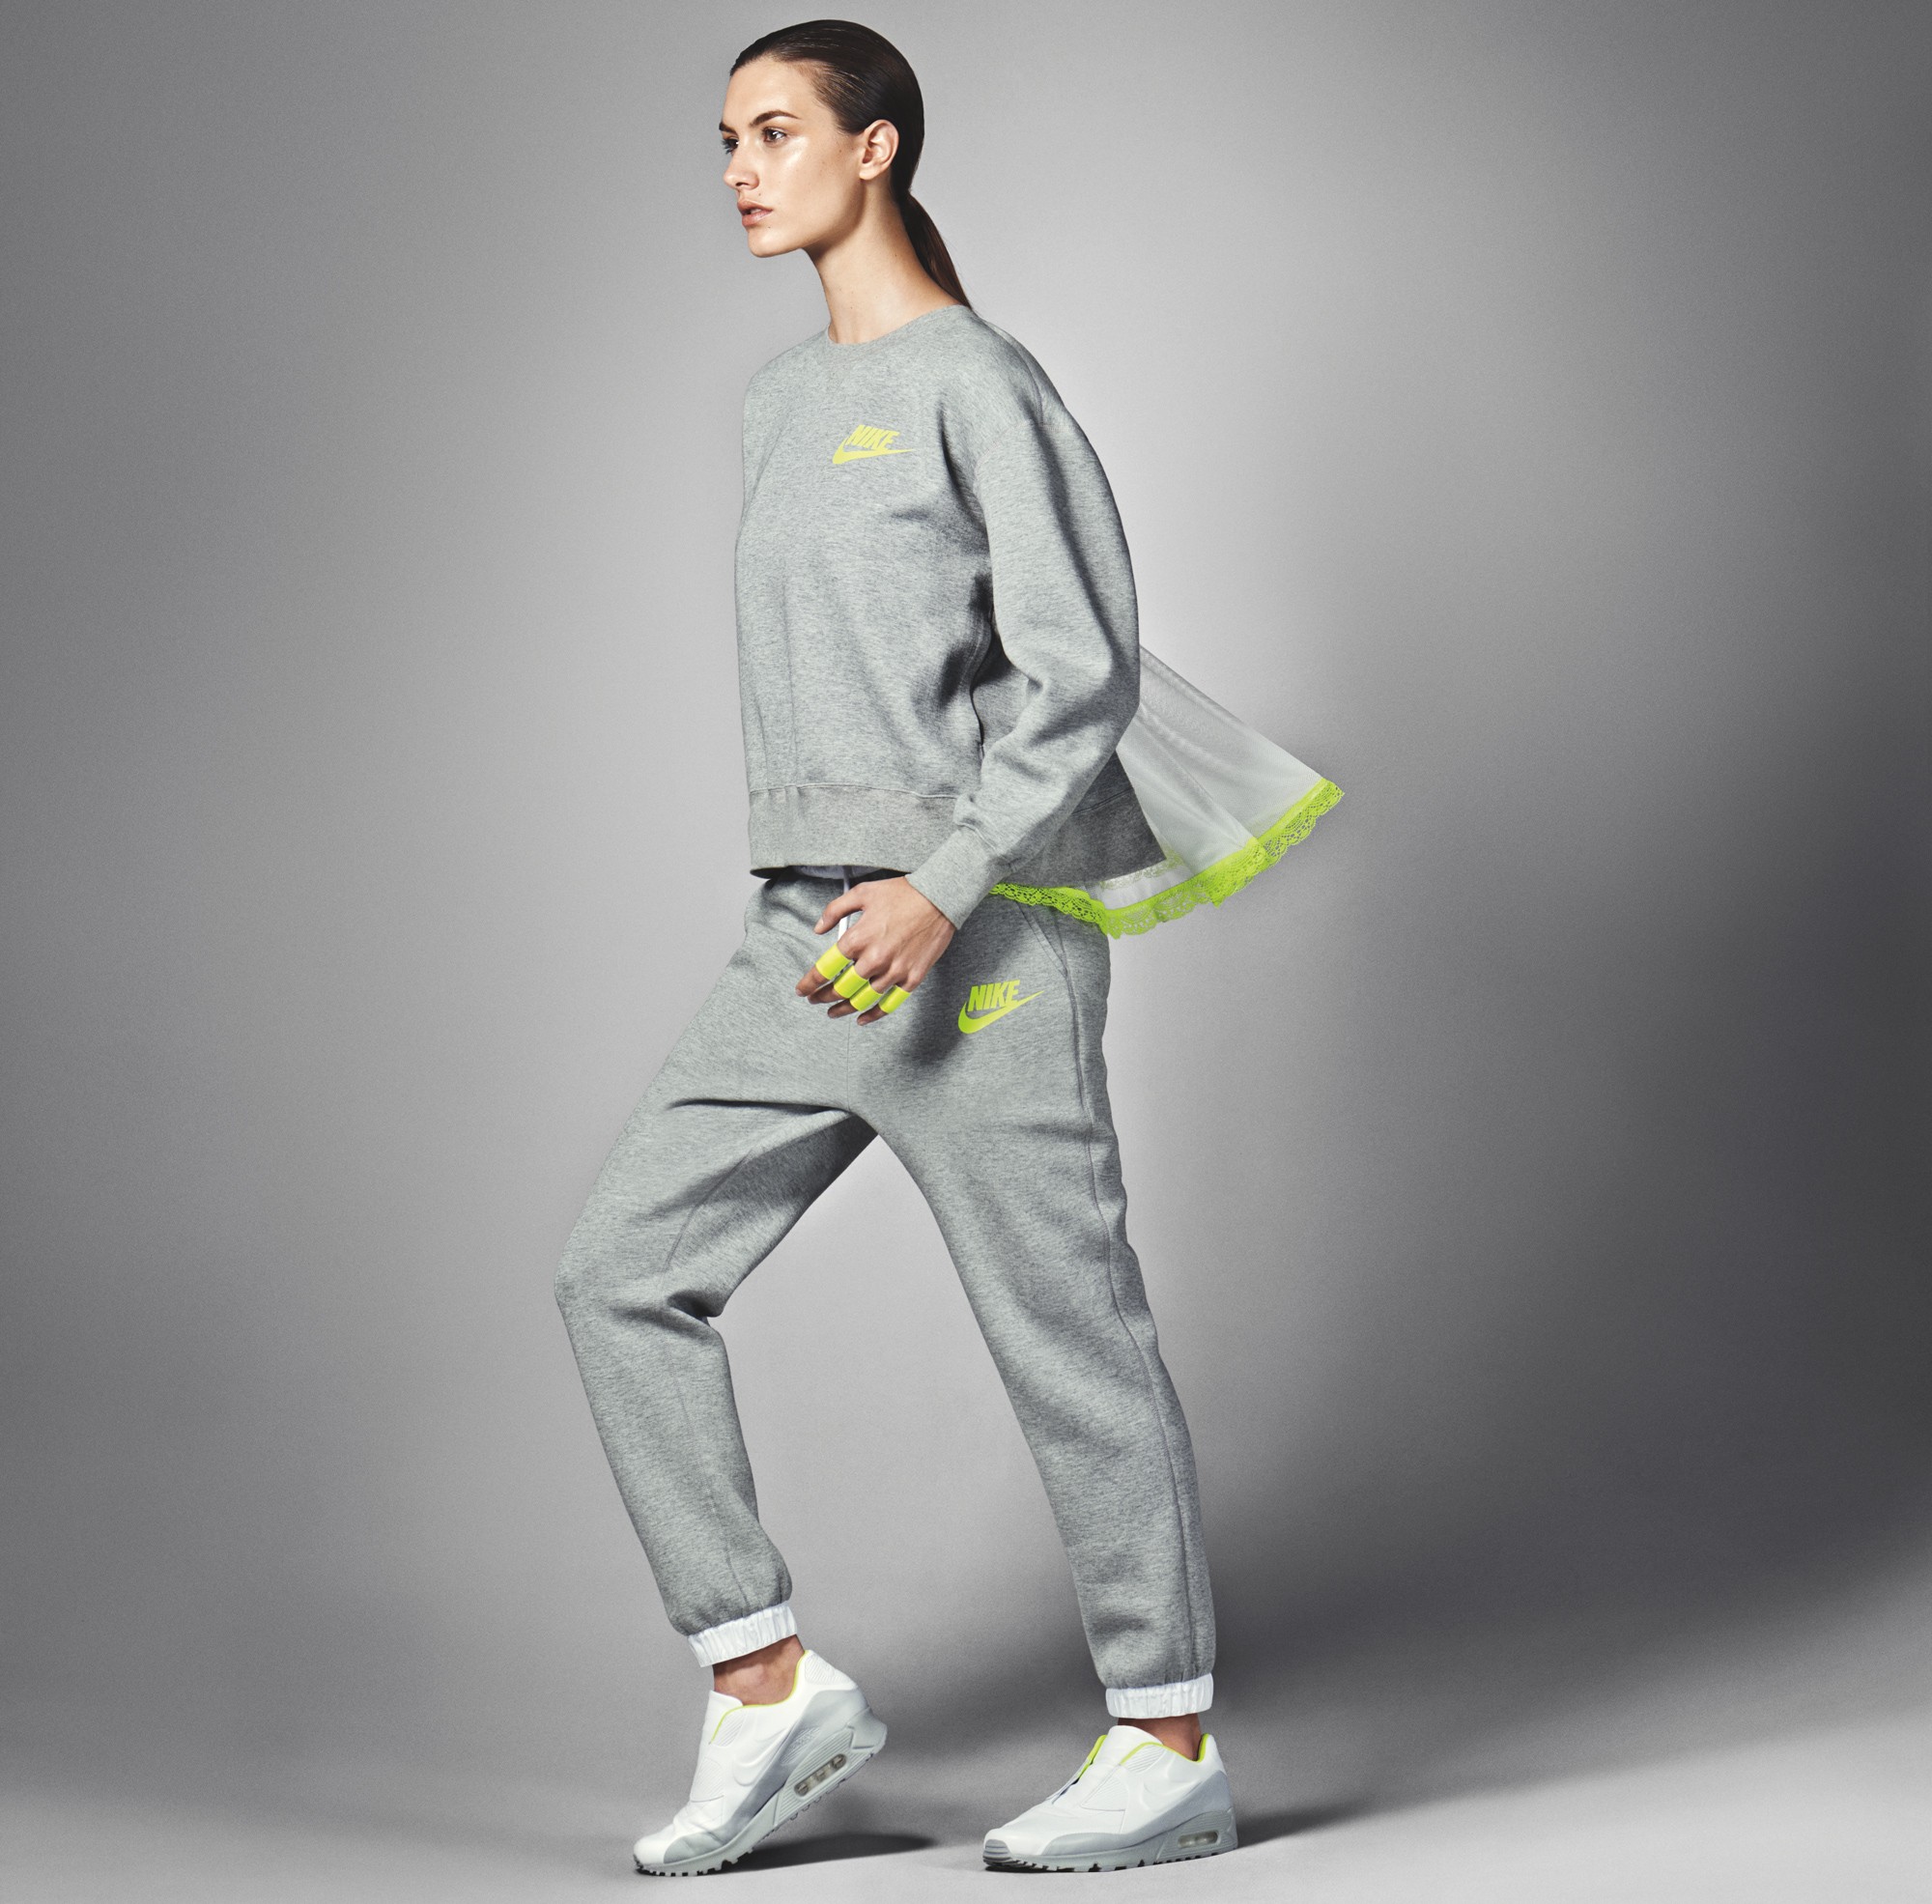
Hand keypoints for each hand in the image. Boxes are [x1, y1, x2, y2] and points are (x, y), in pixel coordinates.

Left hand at [795, 876, 955, 1023]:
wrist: (940, 898)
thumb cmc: (903, 893)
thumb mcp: (862, 893)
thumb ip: (834, 911)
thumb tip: (818, 929)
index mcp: (857, 939)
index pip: (825, 969)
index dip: (809, 983)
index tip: (802, 990)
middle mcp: (874, 959)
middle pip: (840, 989)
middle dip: (823, 998)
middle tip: (815, 1000)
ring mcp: (894, 971)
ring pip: (862, 1000)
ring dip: (844, 1009)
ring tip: (833, 1012)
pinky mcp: (912, 978)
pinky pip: (889, 1004)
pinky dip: (873, 1014)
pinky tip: (862, 1019)